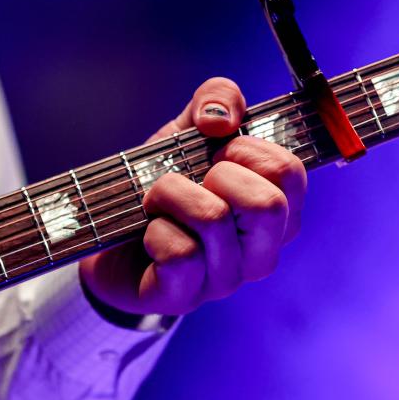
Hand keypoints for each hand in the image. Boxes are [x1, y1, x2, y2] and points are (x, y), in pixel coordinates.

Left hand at [79, 77, 306, 315]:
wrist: (108, 234)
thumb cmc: (165, 184)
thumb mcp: (189, 132)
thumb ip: (216, 101)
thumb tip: (220, 119)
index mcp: (278, 211)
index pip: (290, 173)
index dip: (247, 150)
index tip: (218, 153)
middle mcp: (262, 250)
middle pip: (268, 205)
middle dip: (218, 175)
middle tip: (194, 179)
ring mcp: (227, 279)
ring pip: (214, 221)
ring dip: (171, 194)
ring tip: (158, 201)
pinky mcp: (185, 297)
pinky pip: (180, 254)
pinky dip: (155, 230)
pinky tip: (149, 234)